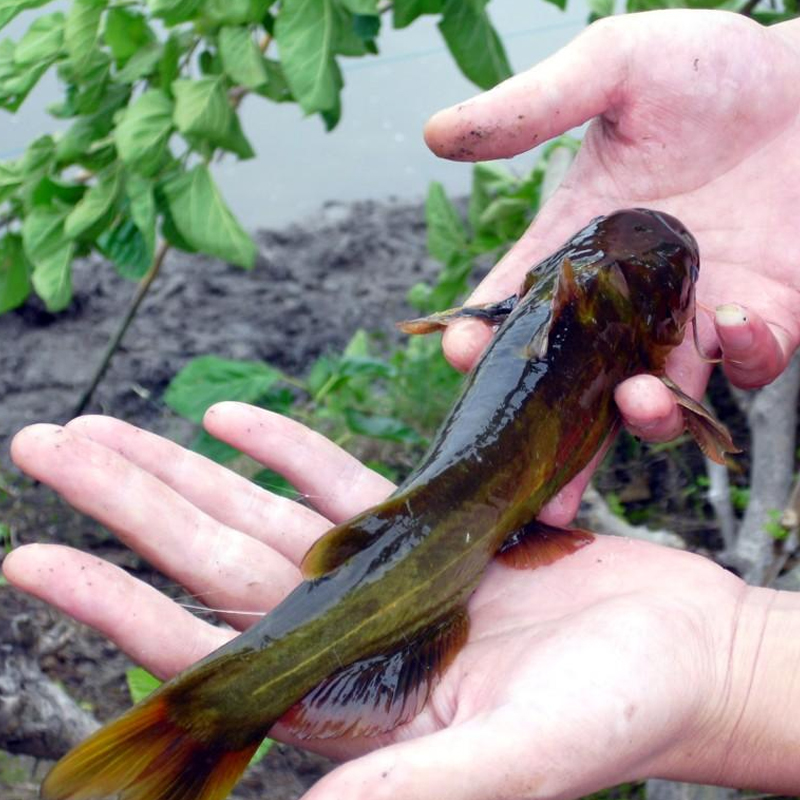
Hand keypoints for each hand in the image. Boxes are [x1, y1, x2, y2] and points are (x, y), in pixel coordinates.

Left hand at [6, 404, 796, 798]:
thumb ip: (418, 783)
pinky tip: (229, 423)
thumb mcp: (521, 758)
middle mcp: (344, 636)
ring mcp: (377, 578)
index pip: (201, 646)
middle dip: (121, 503)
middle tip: (43, 446)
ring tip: (103, 429)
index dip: (113, 600)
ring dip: (177, 468)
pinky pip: (333, 482)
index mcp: (348, 699)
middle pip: (206, 558)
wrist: (682, 653)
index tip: (32, 558)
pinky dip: (281, 447)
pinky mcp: (423, 532)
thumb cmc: (621, 714)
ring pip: (252, 511)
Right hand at [425, 9, 799, 521]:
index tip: (460, 354)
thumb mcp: (610, 70)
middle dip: (550, 435)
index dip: (485, 335)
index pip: (515, 305)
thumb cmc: (706, 69)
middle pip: (575, 381)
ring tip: (634, 404)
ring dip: (644, 413)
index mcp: (577, 245)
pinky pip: (748, 362)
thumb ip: (530, 107)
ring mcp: (692, 312)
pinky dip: (742, 356)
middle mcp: (625, 296)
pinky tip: (733, 320)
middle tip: (525, 481)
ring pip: (657, 391)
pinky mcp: (763, 312)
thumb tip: (435, 133)